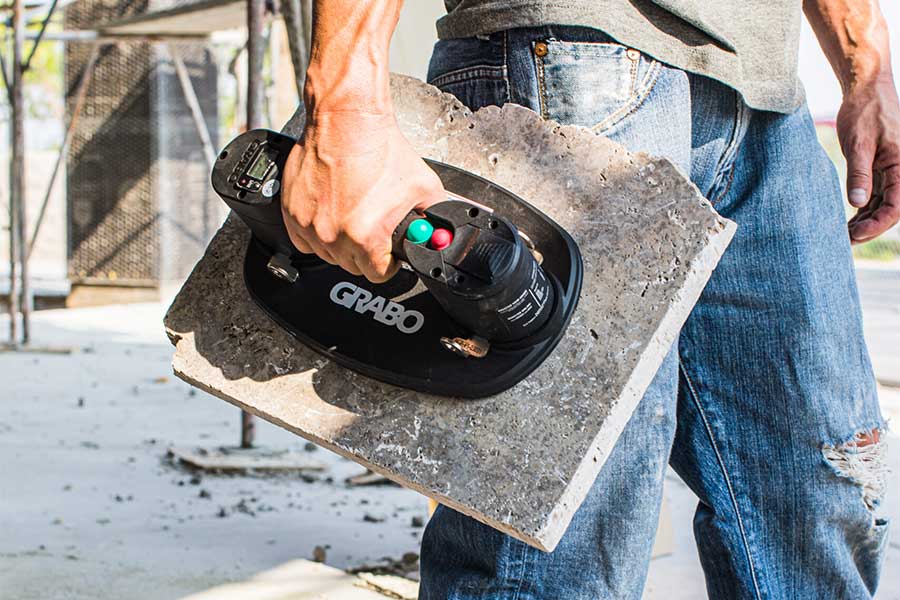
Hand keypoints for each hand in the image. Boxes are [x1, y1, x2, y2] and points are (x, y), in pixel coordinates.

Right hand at [281, 112, 444, 281]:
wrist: (347, 120)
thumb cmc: (380, 148)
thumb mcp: (423, 186)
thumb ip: (433, 216)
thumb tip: (441, 233)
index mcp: (366, 236)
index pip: (378, 274)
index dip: (387, 264)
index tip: (387, 254)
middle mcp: (335, 235)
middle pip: (353, 266)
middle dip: (366, 252)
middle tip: (372, 228)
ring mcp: (310, 225)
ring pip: (328, 254)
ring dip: (341, 243)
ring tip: (353, 214)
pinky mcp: (293, 213)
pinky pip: (305, 240)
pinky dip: (317, 232)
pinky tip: (332, 213)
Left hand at [837, 75, 899, 243]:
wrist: (866, 90)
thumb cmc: (864, 112)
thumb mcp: (858, 144)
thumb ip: (859, 174)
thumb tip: (858, 204)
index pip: (896, 206)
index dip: (876, 224)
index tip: (854, 235)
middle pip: (890, 210)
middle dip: (869, 228)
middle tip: (843, 242)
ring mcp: (892, 171)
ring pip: (883, 205)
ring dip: (865, 222)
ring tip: (842, 236)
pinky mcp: (881, 169)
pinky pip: (876, 196)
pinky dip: (863, 210)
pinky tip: (847, 222)